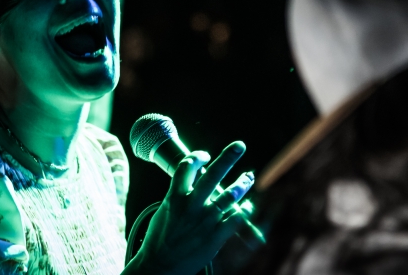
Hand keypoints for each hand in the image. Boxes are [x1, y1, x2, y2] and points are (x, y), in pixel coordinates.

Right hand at [127, 141, 253, 274]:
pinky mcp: (215, 237)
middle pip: (212, 174)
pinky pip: (236, 218)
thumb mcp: (164, 211)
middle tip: (239, 145)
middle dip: (228, 157)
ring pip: (229, 195)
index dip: (197, 156)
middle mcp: (191, 206)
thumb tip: (187, 181)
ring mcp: (205, 221)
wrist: (159, 267)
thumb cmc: (160, 239)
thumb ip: (177, 194)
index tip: (206, 154)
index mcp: (175, 197)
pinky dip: (244, 210)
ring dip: (241, 184)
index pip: (186, 167)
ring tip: (248, 177)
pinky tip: (248, 206)